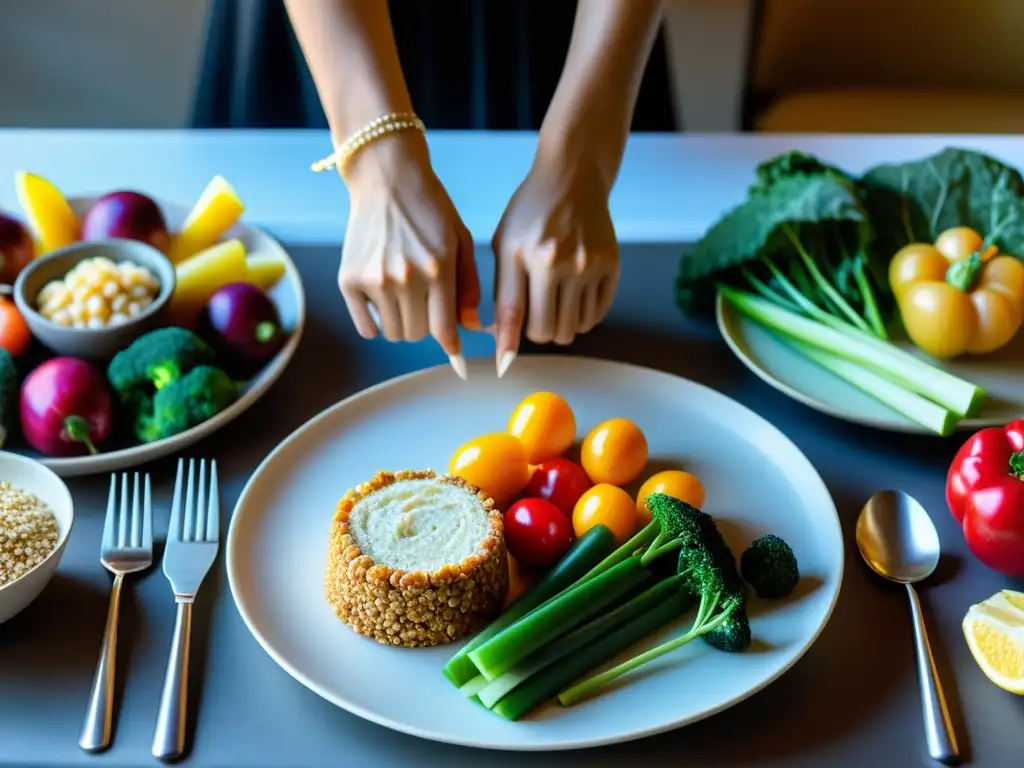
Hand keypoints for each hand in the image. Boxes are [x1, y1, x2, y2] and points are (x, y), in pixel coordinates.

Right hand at [338, 136, 480, 362]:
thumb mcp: (460, 240)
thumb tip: (471, 328)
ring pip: (393, 332)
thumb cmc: (429, 207)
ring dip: (401, 323)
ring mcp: (374, 280)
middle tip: (424, 302)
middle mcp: (406, 278)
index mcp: (438, 269)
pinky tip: (382, 302)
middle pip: (418, 334)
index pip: (445, 328)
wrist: (386, 178)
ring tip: (403, 296)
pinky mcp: (348, 280)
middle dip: (426, 325)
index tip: (457, 362)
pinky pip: (365, 327)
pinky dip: (375, 323)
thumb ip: (468, 285)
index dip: (452, 349)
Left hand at [491, 151, 619, 374]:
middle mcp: (558, 261)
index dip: (506, 345)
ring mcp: (588, 265)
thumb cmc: (531, 212)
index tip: (502, 366)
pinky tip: (573, 300)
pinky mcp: (611, 266)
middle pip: (545, 330)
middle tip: (534, 318)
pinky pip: (596, 316)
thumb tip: (502, 341)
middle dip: (536, 333)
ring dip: (560, 327)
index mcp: (524, 254)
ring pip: (572, 329)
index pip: (513, 313)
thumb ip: (502, 292)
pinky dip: (582, 319)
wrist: (573, 179)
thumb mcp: (505, 245)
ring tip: (554, 306)